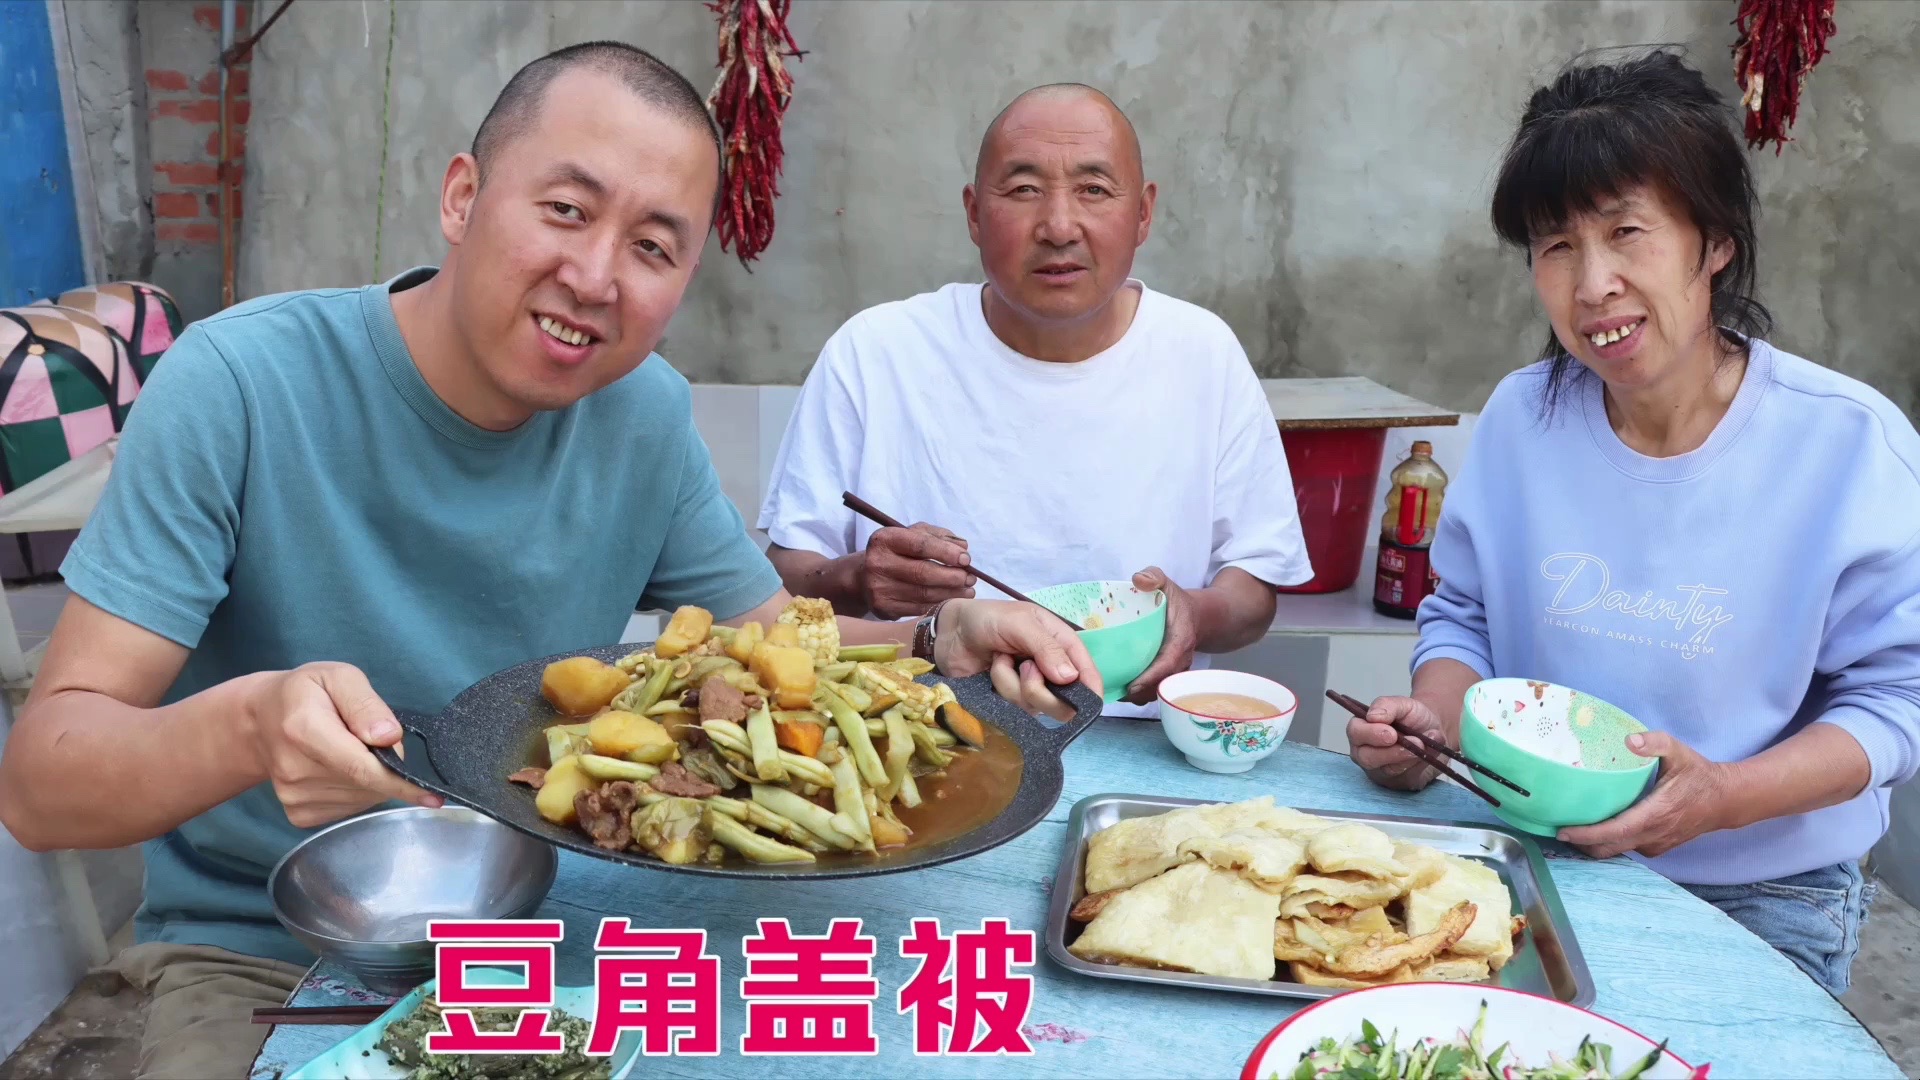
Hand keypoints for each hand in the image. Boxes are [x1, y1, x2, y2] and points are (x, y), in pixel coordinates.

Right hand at [248, 662, 442, 827]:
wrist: (259, 721)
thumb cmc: (305, 693)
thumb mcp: (338, 677)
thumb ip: (365, 704)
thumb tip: (388, 736)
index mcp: (305, 730)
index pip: (361, 767)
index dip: (400, 782)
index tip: (431, 795)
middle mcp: (295, 769)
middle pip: (366, 783)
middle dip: (386, 765)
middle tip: (371, 737)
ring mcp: (294, 796)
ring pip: (362, 799)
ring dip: (372, 779)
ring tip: (349, 749)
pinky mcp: (298, 813)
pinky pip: (348, 809)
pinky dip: (357, 792)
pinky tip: (340, 769)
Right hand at [859, 524, 975, 619]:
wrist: (863, 578)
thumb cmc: (896, 552)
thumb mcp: (912, 535)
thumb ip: (938, 536)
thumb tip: (963, 546)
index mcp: (885, 539)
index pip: (920, 545)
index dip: (946, 552)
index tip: (966, 559)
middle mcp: (878, 563)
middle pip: (923, 573)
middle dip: (952, 576)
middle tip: (971, 578)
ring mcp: (879, 589)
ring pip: (923, 594)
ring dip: (951, 593)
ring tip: (967, 590)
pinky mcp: (883, 609)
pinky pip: (918, 608)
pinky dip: (939, 605)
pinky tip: (952, 601)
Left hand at [934, 600, 1103, 721]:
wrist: (950, 632)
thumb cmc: (988, 619)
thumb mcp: (1019, 623)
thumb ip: (1045, 648)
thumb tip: (1071, 678)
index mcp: (1061, 645)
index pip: (1087, 673)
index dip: (1090, 690)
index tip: (1086, 703)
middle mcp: (1050, 670)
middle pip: (1065, 702)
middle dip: (1040, 688)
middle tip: (1023, 666)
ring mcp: (1030, 688)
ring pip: (1035, 707)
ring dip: (1012, 682)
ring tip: (1000, 659)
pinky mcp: (1009, 701)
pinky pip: (1013, 709)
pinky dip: (999, 688)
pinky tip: (991, 672)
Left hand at [1123, 567, 1197, 704]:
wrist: (1196, 616)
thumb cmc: (1178, 602)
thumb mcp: (1168, 584)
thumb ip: (1154, 577)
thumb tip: (1139, 579)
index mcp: (1181, 642)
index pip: (1168, 665)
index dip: (1150, 677)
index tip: (1132, 685)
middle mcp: (1180, 662)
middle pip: (1161, 685)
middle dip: (1139, 693)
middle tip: (1114, 692)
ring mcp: (1175, 672)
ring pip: (1157, 692)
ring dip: (1137, 696)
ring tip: (1113, 692)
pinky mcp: (1168, 676)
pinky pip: (1155, 690)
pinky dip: (1139, 694)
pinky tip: (1119, 689)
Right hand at [1348, 695, 1446, 791]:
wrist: (1433, 732)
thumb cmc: (1413, 718)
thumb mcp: (1403, 704)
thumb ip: (1386, 705)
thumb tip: (1372, 716)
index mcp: (1361, 730)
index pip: (1355, 733)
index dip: (1371, 734)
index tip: (1392, 733)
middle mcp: (1364, 753)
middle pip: (1366, 757)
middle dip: (1390, 752)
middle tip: (1414, 742)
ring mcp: (1379, 771)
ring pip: (1386, 771)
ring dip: (1408, 759)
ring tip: (1424, 746)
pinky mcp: (1396, 783)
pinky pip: (1405, 779)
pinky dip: (1419, 766)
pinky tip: (1427, 756)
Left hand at [1557, 732, 1729, 858]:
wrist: (1726, 801)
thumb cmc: (1699, 775)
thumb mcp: (1680, 752)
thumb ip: (1655, 743)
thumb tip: (1629, 740)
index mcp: (1655, 814)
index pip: (1614, 831)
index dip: (1586, 834)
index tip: (1562, 831)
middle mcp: (1653, 835)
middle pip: (1608, 848)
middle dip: (1580, 843)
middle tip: (1554, 828)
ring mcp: (1655, 845)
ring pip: (1616, 851)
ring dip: (1592, 844)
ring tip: (1569, 829)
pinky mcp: (1657, 847)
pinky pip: (1627, 849)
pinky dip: (1608, 843)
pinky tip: (1595, 828)